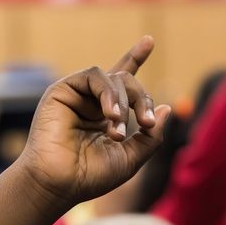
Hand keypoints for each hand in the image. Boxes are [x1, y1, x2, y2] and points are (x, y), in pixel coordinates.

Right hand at [0, 36, 169, 224]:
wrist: (58, 184)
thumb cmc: (89, 177)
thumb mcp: (130, 158)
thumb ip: (151, 136)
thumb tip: (168, 108)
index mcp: (105, 116)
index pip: (123, 84)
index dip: (135, 59)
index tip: (149, 40)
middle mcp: (91, 102)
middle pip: (126, 81)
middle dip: (142, 100)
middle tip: (146, 123)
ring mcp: (77, 95)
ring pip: (113, 78)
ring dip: (124, 101)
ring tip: (118, 130)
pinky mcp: (62, 90)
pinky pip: (94, 76)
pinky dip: (108, 93)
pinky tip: (110, 116)